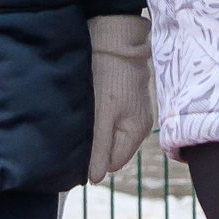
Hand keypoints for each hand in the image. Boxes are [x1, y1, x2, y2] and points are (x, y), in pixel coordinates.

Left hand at [86, 15, 155, 182]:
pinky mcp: (125, 101)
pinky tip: (92, 102)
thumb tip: (95, 179)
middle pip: (110, 150)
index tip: (80, 142)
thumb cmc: (109, 76)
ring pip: (108, 135)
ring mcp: (133, 112)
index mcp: (135, 132)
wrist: (115, 38)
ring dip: (95, 129)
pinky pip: (109, 120)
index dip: (94, 157)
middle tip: (81, 125)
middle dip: (95, 143)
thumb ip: (100, 148)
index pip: (111, 163)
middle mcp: (138, 125)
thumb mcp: (101, 115)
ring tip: (87, 112)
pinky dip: (98, 117)